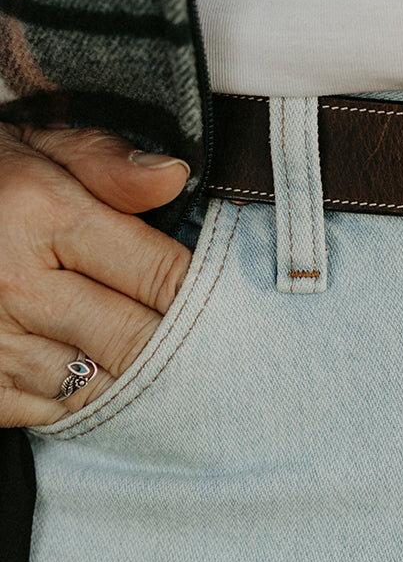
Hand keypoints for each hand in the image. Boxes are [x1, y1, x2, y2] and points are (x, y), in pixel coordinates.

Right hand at [0, 125, 191, 426]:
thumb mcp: (35, 148)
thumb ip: (108, 163)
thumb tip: (176, 177)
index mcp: (41, 216)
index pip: (161, 272)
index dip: (203, 288)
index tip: (224, 293)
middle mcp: (13, 285)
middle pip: (138, 339)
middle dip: (180, 339)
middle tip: (205, 334)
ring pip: (101, 384)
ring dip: (134, 372)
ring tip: (148, 347)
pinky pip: (55, 413)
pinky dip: (84, 397)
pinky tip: (91, 365)